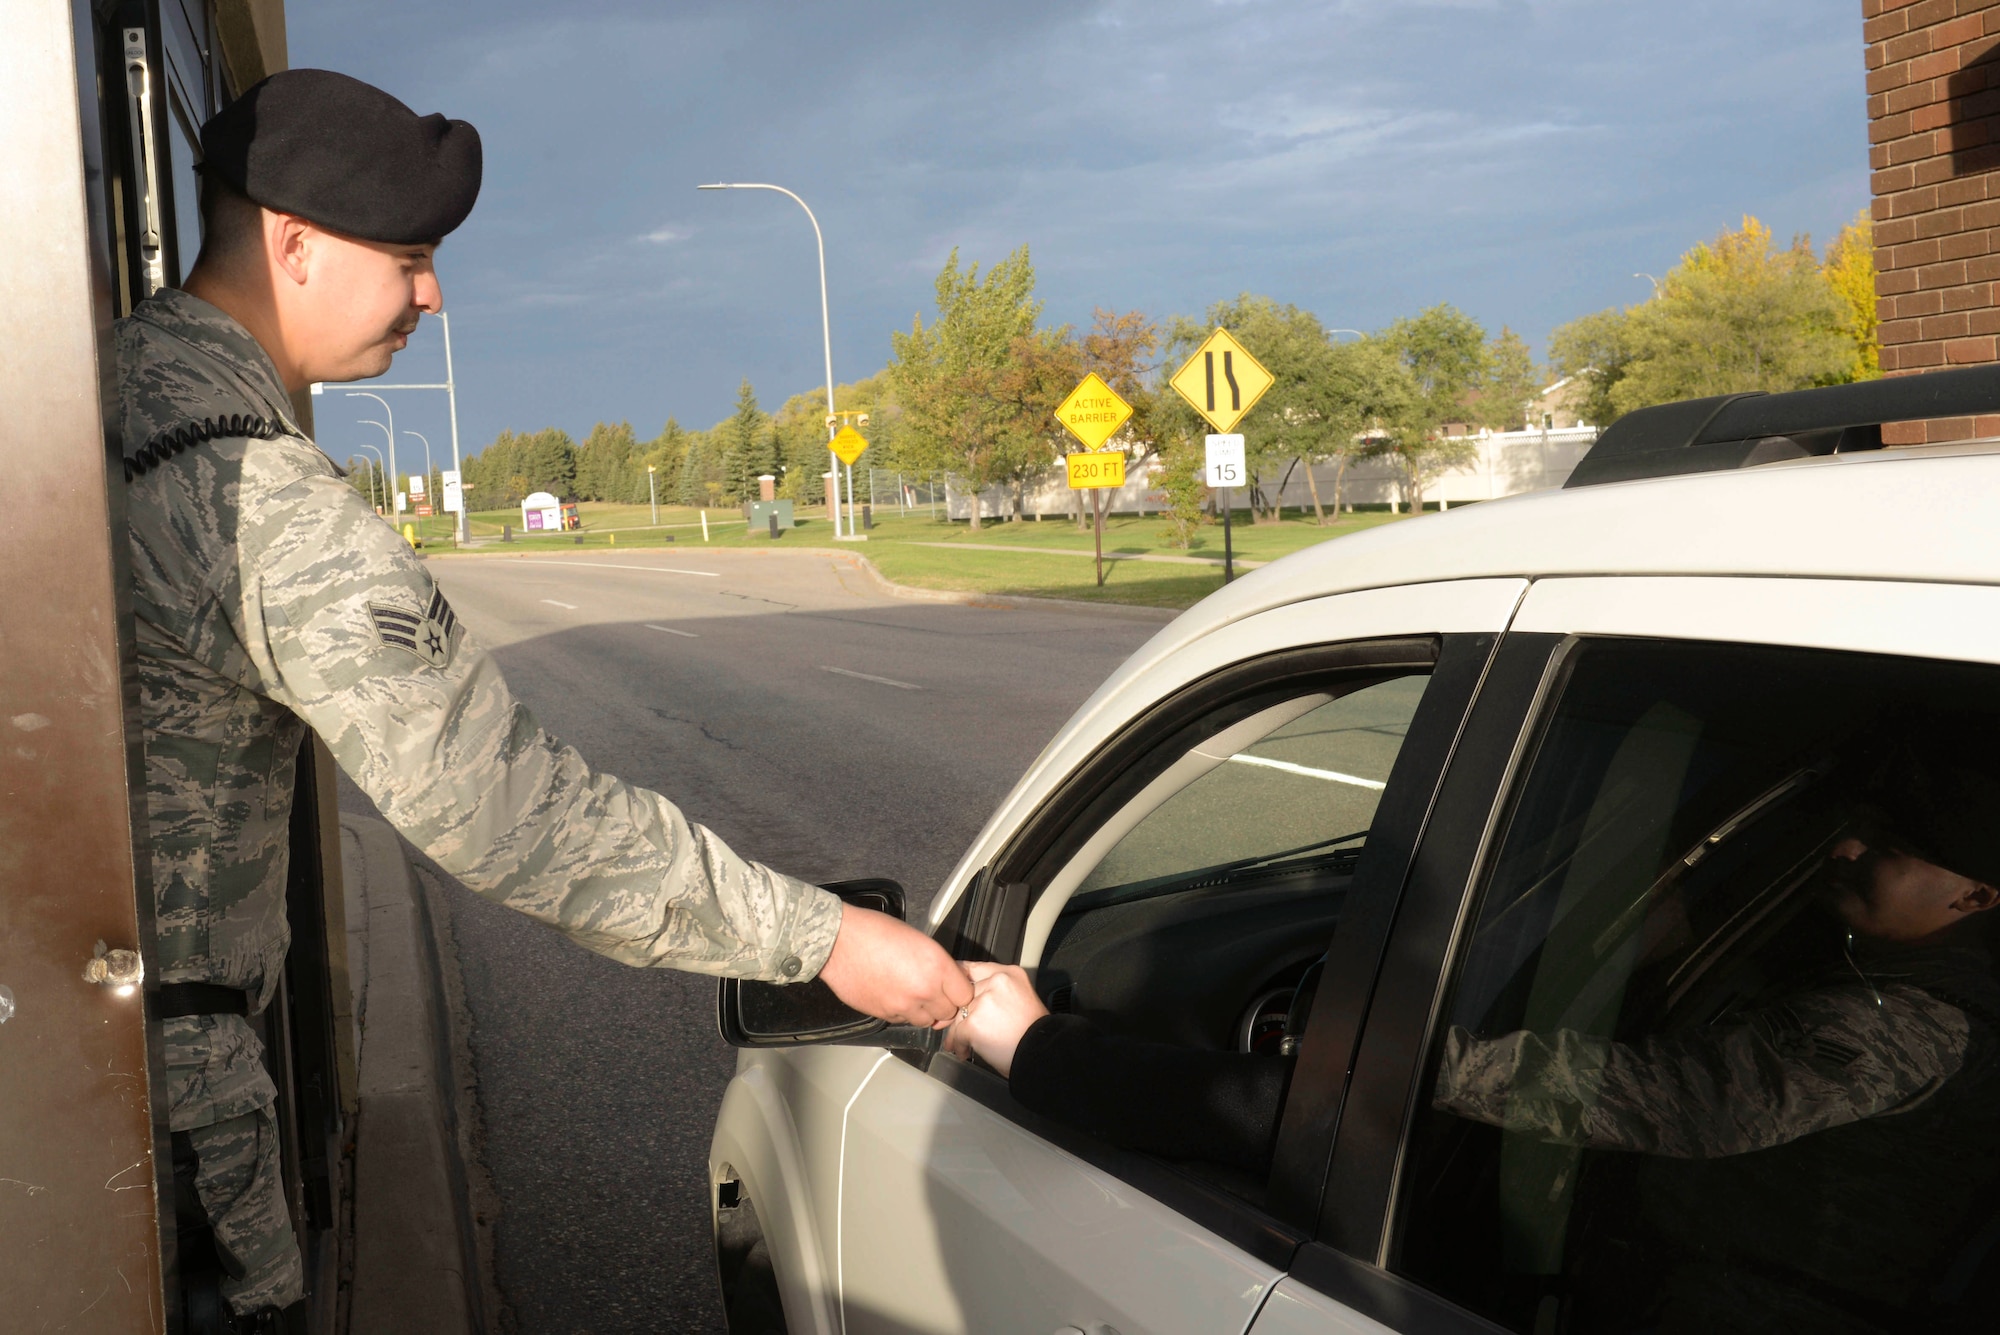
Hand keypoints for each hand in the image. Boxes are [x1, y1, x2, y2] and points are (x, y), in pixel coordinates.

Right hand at [816, 904, 972, 1027]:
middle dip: (943, 1004)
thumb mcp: (918, 939)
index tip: (954, 988)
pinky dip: (903, 1013)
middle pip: (948, 1013)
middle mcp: (924, 990)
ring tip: (912, 994)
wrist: (839, 942)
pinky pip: (903, 1021)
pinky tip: (893, 995)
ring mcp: (903, 1006)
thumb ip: (937, 963)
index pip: (964, 995)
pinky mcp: (885, 1015)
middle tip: (933, 991)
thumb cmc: (874, 932)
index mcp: (936, 966)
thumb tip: (947, 978)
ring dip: (924, 1012)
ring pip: (926, 1021)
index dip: (959, 991)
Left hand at [943, 961, 1048, 1077]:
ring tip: (962, 1043)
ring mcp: (985, 1002)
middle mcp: (997, 983)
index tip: (953, 990)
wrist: (1042, 1054)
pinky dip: (959, 1045)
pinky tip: (964, 1051)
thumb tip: (974, 996)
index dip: (961, 980)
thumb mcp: (1023, 999)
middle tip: (960, 1025)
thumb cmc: (1034, 1033)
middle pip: (965, 994)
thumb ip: (999, 991)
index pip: (975, 968)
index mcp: (1011, 974)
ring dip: (958, 1031)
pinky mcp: (975, 1023)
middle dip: (961, 1012)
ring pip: (960, 1014)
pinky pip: (957, 1033)